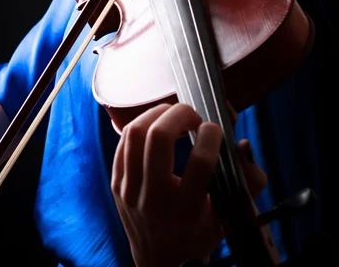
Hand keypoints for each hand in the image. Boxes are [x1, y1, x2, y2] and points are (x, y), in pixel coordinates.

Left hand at [111, 103, 265, 266]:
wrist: (160, 261)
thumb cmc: (199, 233)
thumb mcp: (230, 214)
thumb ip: (249, 181)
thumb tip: (242, 144)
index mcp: (187, 209)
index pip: (200, 161)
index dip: (211, 135)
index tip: (216, 130)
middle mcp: (154, 199)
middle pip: (159, 137)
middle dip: (180, 114)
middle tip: (193, 115)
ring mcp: (130, 190)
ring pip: (136, 133)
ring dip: (158, 114)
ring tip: (174, 115)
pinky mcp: (117, 183)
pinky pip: (123, 141)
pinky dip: (141, 125)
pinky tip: (157, 126)